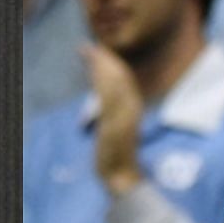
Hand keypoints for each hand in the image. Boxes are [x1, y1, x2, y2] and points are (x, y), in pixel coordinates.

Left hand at [85, 46, 144, 196]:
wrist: (122, 175)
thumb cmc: (118, 154)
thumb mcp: (117, 128)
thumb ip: (114, 112)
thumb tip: (107, 98)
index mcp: (133, 106)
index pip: (124, 79)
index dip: (112, 64)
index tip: (99, 51)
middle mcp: (132, 107)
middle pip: (120, 77)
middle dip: (105, 60)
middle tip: (90, 47)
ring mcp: (124, 116)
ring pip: (114, 83)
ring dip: (101, 66)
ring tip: (90, 53)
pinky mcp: (114, 124)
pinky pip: (108, 98)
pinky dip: (101, 82)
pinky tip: (93, 71)